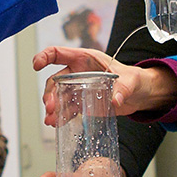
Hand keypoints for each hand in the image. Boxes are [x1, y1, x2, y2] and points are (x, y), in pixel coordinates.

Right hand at [32, 46, 176, 126]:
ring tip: (51, 120)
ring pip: (58, 96)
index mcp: (86, 59)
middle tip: (51, 107)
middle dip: (50, 93)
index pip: (59, 53)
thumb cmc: (134, 79)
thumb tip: (116, 99)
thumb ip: (123, 88)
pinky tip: (56, 123)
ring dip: (53, 107)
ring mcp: (78, 88)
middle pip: (55, 80)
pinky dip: (61, 116)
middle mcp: (78, 72)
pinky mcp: (82, 102)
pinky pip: (67, 108)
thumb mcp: (131, 80)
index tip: (37, 65)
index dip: (45, 56)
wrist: (139, 95)